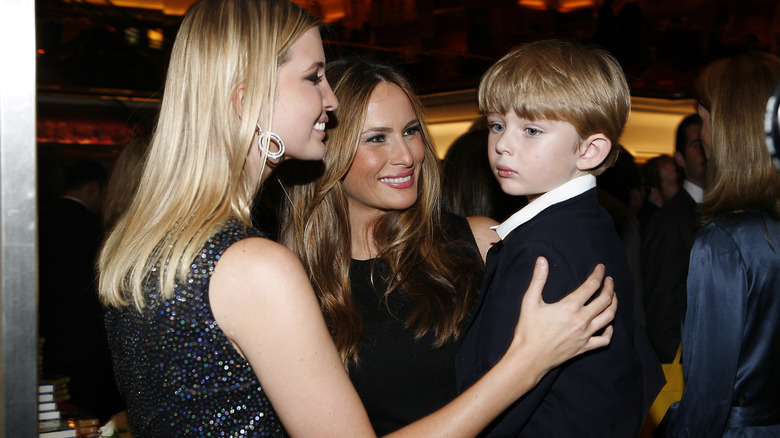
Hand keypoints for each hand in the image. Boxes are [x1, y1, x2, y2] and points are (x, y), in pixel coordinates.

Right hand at [509, 257, 616, 373]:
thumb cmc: (528, 329)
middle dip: (610, 287)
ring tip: (613, 297)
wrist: (529, 357)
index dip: (599, 274)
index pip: (591, 285)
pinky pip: (605, 339)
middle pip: (605, 300)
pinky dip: (610, 330)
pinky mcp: (585, 347)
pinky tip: (608, 324)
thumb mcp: (530, 301)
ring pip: (609, 317)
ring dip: (613, 304)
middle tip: (609, 280)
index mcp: (570, 306)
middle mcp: (582, 320)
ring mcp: (586, 335)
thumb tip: (542, 260)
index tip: (601, 268)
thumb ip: (538, 279)